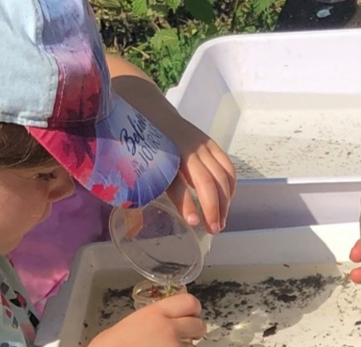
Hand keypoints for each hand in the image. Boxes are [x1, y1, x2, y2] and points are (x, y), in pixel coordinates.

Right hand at [81, 293, 206, 346]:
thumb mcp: (126, 325)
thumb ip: (146, 323)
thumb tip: (152, 327)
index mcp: (155, 314)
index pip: (188, 302)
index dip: (194, 309)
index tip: (193, 315)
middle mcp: (169, 329)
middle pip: (198, 325)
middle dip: (196, 332)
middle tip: (190, 337)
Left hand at [103, 53, 236, 234]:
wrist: (144, 104)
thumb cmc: (134, 138)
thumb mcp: (130, 163)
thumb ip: (137, 189)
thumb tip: (133, 227)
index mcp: (163, 154)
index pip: (179, 183)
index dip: (187, 204)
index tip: (194, 223)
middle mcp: (186, 148)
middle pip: (208, 181)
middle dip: (213, 208)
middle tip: (212, 229)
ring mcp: (201, 144)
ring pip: (222, 175)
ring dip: (225, 200)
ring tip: (220, 221)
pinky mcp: (209, 142)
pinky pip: (227, 166)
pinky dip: (230, 185)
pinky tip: (227, 200)